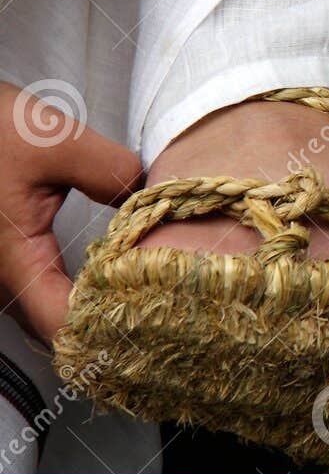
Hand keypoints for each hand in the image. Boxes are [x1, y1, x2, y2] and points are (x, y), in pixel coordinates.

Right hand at [0, 82, 141, 340]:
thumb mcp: (57, 142)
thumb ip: (110, 171)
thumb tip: (156, 196)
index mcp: (12, 261)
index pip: (61, 324)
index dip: (107, 332)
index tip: (157, 321)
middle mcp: (0, 280)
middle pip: (56, 327)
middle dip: (109, 325)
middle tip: (167, 312)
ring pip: (47, 313)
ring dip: (92, 311)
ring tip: (149, 297)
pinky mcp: (5, 261)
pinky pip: (41, 293)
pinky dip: (75, 294)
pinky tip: (114, 280)